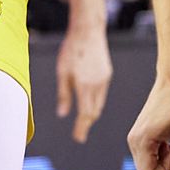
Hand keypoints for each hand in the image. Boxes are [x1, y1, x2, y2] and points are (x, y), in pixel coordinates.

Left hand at [56, 27, 111, 142]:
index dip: (81, 128)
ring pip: (99, 104)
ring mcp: (104, 79)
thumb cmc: (71, 50)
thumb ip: (63, 94)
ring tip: (84, 121)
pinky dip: (96, 102)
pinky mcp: (107, 73)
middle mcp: (97, 85)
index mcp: (85, 86)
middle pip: (94, 112)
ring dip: (92, 114)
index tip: (78, 138)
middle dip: (86, 124)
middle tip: (80, 134)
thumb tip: (62, 114)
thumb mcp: (62, 72)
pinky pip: (102, 94)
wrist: (88, 31)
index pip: (85, 114)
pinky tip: (89, 102)